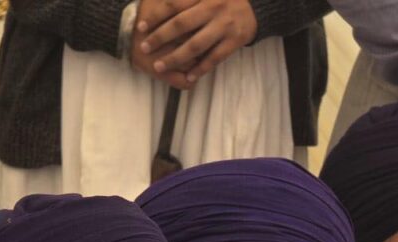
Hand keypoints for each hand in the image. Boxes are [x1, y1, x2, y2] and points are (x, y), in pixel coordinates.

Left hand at [136, 0, 256, 84]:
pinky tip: (189, 78)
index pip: (174, 5)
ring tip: (160, 67)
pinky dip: (201, 69)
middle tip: (145, 48)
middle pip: (181, 25)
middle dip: (160, 37)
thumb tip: (159, 1)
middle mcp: (212, 8)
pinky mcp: (234, 41)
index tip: (140, 27)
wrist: (256, 5)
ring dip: (176, 58)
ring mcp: (224, 25)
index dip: (156, 16)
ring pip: (195, 45)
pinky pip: (214, 58)